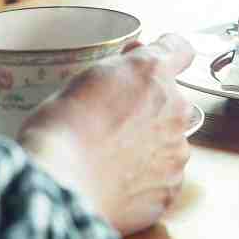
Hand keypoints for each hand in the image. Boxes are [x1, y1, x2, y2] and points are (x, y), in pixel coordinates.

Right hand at [19, 34, 196, 235]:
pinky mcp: (170, 188)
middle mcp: (175, 109)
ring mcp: (176, 152)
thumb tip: (137, 55)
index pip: (179, 50)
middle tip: (113, 123)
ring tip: (110, 158)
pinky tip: (116, 180)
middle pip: (173, 103)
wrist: (59, 181)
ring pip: (170, 142)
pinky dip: (145, 179)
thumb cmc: (63, 128)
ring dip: (150, 146)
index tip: (157, 62)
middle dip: (151, 109)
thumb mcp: (85, 78)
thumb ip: (120, 65)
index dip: (165, 56)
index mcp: (153, 74)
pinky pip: (163, 178)